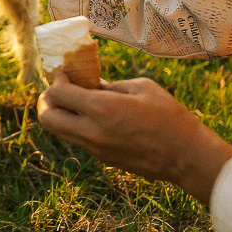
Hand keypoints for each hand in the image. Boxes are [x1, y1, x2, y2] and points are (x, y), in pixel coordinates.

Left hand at [36, 74, 231, 204]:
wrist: (186, 156)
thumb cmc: (169, 116)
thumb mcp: (140, 87)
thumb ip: (110, 85)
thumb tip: (89, 84)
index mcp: (102, 109)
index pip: (58, 94)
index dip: (56, 80)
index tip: (63, 73)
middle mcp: (92, 132)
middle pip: (47, 119)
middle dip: (46, 101)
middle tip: (58, 89)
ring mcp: (95, 149)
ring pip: (59, 132)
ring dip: (59, 115)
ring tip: (73, 101)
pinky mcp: (102, 158)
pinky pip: (77, 139)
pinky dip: (75, 125)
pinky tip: (92, 115)